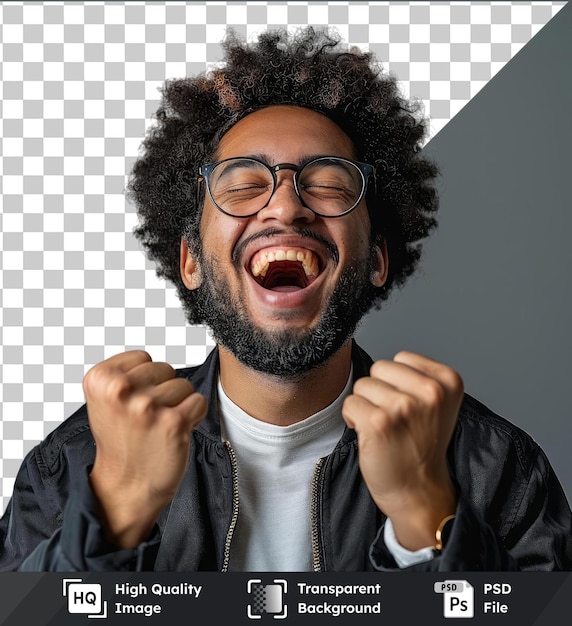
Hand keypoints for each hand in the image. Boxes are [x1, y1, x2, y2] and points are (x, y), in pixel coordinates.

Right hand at [84, 351, 206, 547]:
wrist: (126, 487)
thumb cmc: (121, 443)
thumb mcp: (105, 400)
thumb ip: (124, 374)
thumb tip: (153, 360)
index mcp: (100, 379)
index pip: (144, 358)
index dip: (145, 381)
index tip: (133, 403)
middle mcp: (120, 389)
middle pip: (165, 369)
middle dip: (163, 391)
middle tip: (148, 419)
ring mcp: (147, 406)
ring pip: (184, 385)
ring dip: (178, 405)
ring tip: (159, 427)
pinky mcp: (173, 422)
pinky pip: (198, 402)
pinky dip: (193, 416)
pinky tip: (175, 432)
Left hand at [342, 351, 462, 549]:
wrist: (419, 491)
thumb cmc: (421, 446)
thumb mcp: (437, 403)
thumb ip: (417, 377)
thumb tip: (379, 358)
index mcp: (447, 381)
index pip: (401, 357)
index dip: (396, 382)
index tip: (409, 407)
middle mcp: (430, 391)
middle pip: (379, 368)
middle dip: (379, 391)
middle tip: (394, 420)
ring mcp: (404, 406)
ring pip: (362, 385)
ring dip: (366, 407)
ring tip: (384, 428)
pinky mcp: (379, 423)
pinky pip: (350, 404)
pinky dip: (353, 420)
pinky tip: (371, 436)